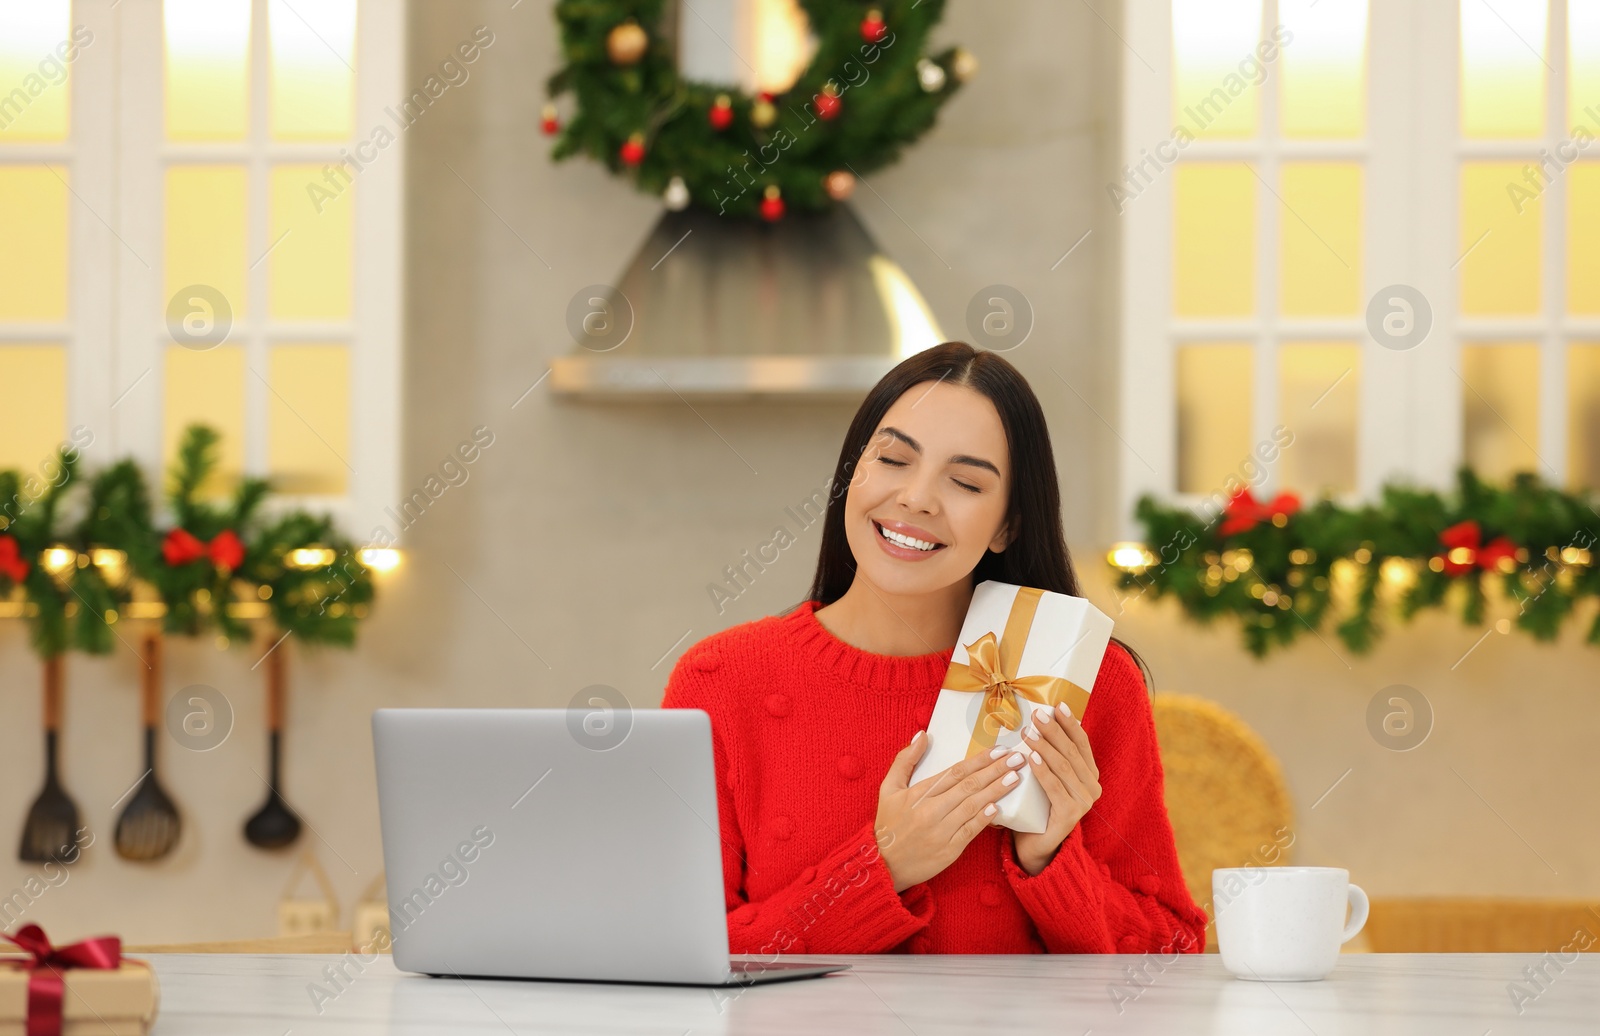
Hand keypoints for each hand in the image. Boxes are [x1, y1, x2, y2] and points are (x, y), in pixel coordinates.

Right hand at [874, 730, 1029, 891]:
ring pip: (972, 806)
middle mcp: (931, 811)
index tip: (998, 750)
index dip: (978, 760)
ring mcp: (941, 831)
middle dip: (995, 770)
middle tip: (1017, 759)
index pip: (954, 772)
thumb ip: (905, 760)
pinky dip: (983, 819)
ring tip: (1015, 778)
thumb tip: (923, 734)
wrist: (883, 865)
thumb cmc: (888, 824)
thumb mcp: (888, 789)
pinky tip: (998, 807)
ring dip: (995, 791)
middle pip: (968, 786)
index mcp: (918, 794)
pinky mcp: (949, 851)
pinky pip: (970, 831)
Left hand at [1011, 702, 1100, 875]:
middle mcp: (1092, 786)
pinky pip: (1054, 787)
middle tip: (1036, 715)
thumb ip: (1049, 753)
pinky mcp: (1071, 815)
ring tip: (1028, 732)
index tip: (1056, 705)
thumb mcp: (1046, 774)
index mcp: (1089, 773)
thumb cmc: (1038, 804)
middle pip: (1071, 751)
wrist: (1034, 842)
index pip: (1081, 742)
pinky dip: (1042, 770)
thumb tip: (1039, 719)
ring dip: (1045, 746)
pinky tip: (1030, 757)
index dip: (1069, 723)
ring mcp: (1084, 801)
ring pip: (1063, 766)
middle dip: (1053, 730)